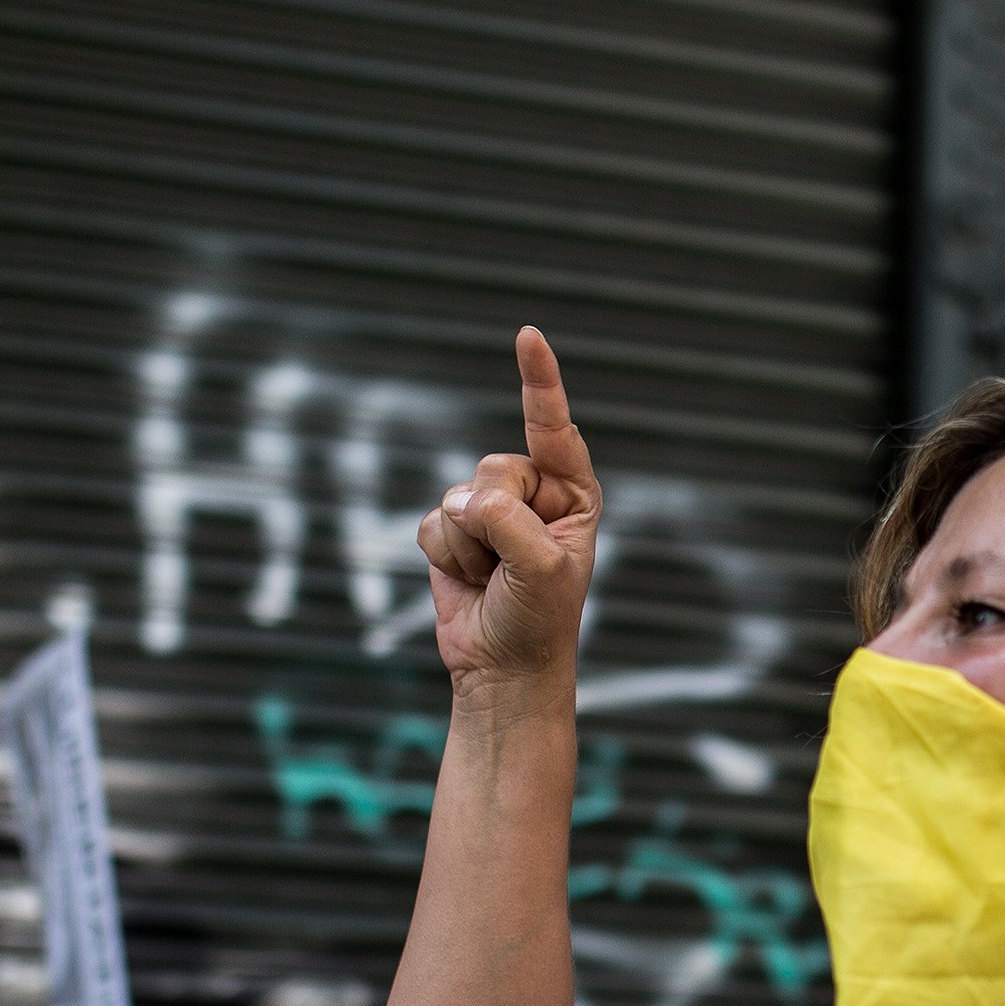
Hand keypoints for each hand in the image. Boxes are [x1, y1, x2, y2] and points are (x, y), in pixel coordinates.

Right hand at [420, 326, 601, 692]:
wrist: (504, 669)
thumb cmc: (540, 621)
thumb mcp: (542, 568)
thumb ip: (509, 522)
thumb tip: (463, 500)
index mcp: (574, 494)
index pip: (554, 429)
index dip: (539, 382)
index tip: (528, 336)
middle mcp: (535, 494)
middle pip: (493, 467)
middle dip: (494, 517)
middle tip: (510, 563)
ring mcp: (492, 511)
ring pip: (457, 495)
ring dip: (468, 545)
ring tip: (491, 577)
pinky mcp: (454, 531)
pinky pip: (430, 521)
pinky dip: (443, 555)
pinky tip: (467, 580)